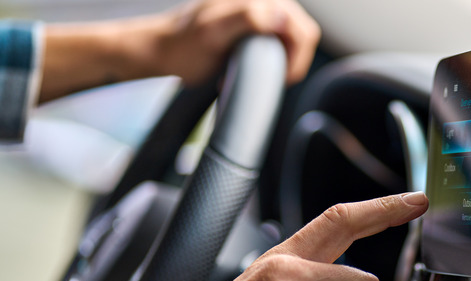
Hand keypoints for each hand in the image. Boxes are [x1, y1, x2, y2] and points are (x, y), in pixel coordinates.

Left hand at [156, 0, 320, 84]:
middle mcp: (261, 0)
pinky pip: (283, 39)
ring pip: (296, 38)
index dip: (297, 59)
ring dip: (284, 60)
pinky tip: (255, 65)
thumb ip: (246, 18)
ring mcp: (261, 10)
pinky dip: (277, 58)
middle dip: (293, 61)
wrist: (164, 50)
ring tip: (260, 73)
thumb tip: (281, 16)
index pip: (301, 29)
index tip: (279, 79)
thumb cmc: (183, 47)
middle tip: (271, 80)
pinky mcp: (258, 22)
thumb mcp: (212, 33)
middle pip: (303, 32)